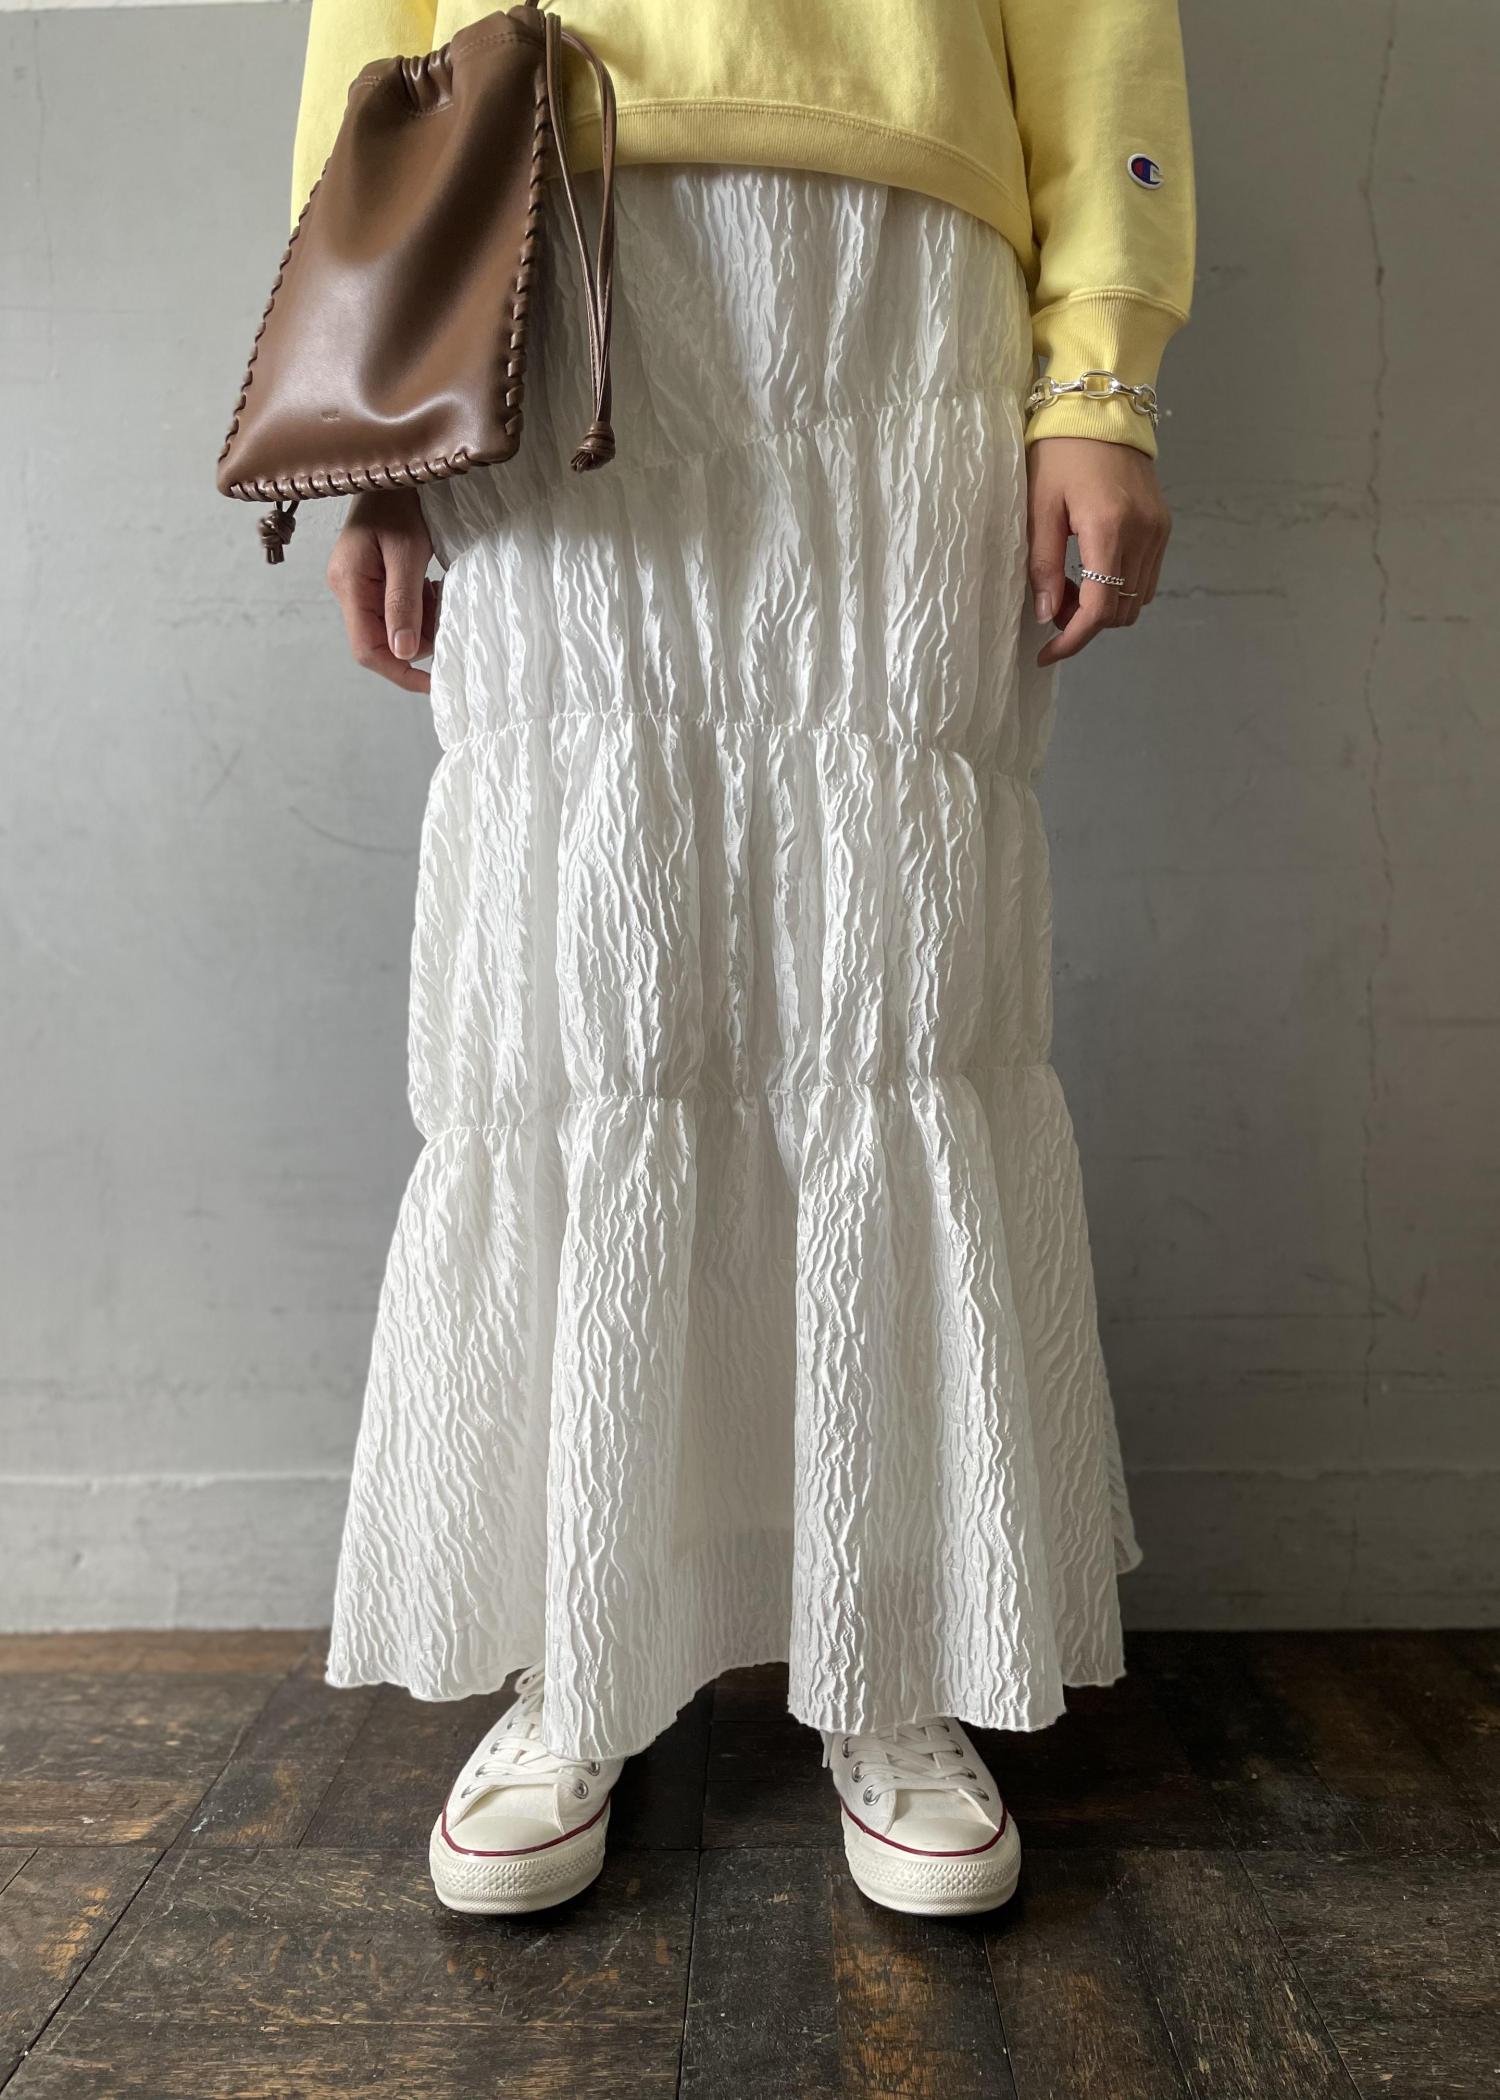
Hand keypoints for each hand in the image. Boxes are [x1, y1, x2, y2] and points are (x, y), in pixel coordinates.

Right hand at [325, 489, 440, 691]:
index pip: (367, 649)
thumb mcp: (407, 551)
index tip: (435, 684)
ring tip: (438, 589)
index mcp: (348, 583)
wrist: (396, 463)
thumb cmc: (401, 499)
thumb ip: (403, 603)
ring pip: (393, 626)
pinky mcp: (371, 575)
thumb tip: (405, 653)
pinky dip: (419, 605)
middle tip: (444, 611)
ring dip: (422, 619)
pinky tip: (431, 583)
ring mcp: (357, 582)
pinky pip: (396, 607)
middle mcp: (347, 587)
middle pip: (381, 640)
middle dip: (417, 637)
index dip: (401, 672)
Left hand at [1027, 436, 1170, 667]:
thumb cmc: (1061, 451)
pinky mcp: (1163, 525)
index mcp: (1109, 529)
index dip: (1072, 640)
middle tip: (1052, 606)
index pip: (1099, 609)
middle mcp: (1143, 534)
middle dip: (1085, 624)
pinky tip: (1091, 571)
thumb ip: (1043, 565)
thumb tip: (1045, 616)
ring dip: (1103, 609)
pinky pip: (1145, 577)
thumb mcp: (1040, 507)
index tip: (1047, 654)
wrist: (1101, 407)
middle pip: (1121, 612)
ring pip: (1137, 600)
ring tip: (1069, 586)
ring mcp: (1158, 531)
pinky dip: (1119, 589)